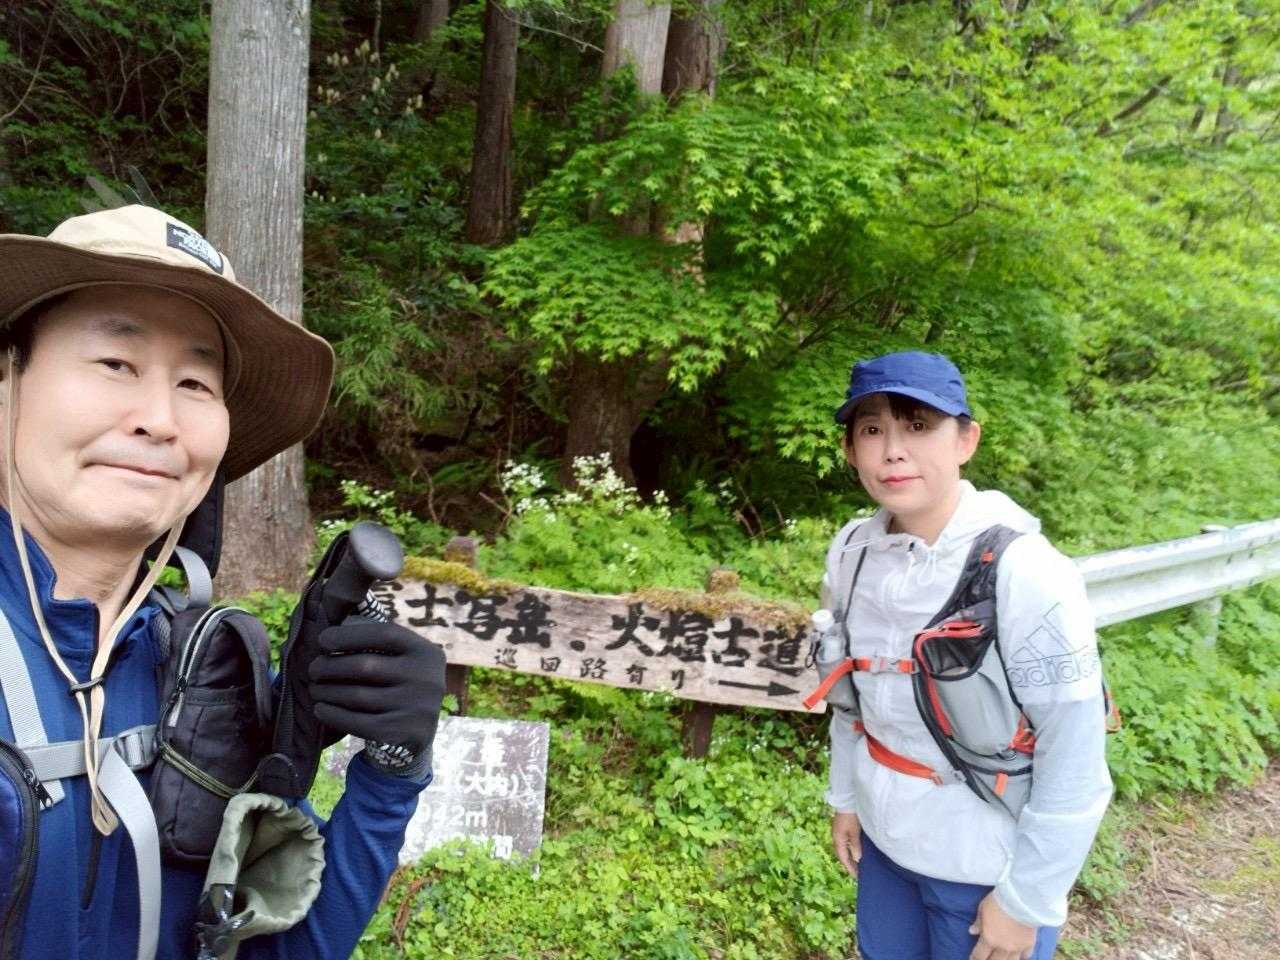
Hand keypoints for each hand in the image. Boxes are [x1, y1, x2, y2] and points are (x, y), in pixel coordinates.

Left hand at [307, 620, 445, 757]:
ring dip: (327, 691)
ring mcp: (415, 708)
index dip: (349, 635)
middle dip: (330, 666)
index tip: (323, 640)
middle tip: (313, 669)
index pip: (385, 634)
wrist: (420, 731)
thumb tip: (336, 618)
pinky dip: (333, 714)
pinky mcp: (400, 733)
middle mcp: (426, 678)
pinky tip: (321, 709)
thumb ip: (379, 640)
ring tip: (314, 688)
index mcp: (425, 652)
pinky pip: (357, 722)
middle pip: (365, 666)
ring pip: (357, 696)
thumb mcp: (404, 659)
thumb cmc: (401, 684)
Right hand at [831, 812, 861, 875]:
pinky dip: (850, 849)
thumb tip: (857, 859)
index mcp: (838, 839)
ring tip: (858, 864)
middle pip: (842, 854)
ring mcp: (839, 833)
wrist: (846, 800)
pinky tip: (856, 851)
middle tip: (858, 873)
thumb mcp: (854, 831)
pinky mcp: (842, 828)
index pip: (843, 858)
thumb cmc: (851, 816)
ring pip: (844, 849)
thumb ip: (855, 845)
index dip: (850, 868)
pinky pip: (845, 843)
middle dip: (849, 864)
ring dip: (850, 857)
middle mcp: (837, 837)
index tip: (857, 877)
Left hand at [968, 892, 1036, 959]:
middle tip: (986, 958)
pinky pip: (1025, 955)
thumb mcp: (982, 909)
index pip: (979, 955)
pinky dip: (1021, 956)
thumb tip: (972, 931)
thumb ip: (978, 923)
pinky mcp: (1030, 944)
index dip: (975, 958)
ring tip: (1000, 958)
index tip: (972, 959)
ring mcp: (1017, 947)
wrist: (1022, 899)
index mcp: (989, 939)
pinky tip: (1019, 955)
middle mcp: (1003, 947)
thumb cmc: (999, 901)